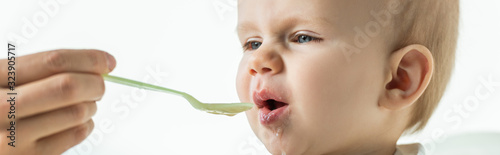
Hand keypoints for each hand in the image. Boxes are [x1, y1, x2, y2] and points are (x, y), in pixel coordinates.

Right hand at [0, 49, 115, 154]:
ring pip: (77, 112)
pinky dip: (86, 126)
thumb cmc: (2, 105)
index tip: (107, 62)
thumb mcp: (10, 80)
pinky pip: (76, 134)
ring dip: (90, 106)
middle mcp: (1, 106)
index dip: (89, 59)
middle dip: (94, 84)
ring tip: (84, 106)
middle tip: (99, 87)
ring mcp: (12, 136)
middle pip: (68, 86)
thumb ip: (47, 70)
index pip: (53, 61)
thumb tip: (101, 64)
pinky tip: (77, 123)